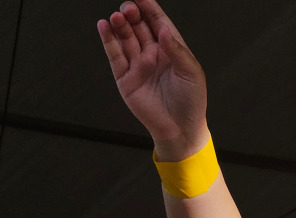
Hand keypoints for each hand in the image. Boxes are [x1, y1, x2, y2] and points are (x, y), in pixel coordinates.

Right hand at [97, 0, 208, 157]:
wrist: (180, 128)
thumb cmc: (191, 101)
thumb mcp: (191, 73)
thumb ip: (178, 50)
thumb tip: (164, 30)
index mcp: (172, 50)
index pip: (159, 23)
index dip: (150, 9)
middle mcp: (153, 54)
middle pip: (139, 27)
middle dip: (133, 15)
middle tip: (128, 8)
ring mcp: (138, 65)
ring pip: (126, 38)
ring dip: (120, 26)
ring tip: (117, 17)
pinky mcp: (125, 78)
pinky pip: (115, 55)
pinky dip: (108, 41)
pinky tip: (104, 26)